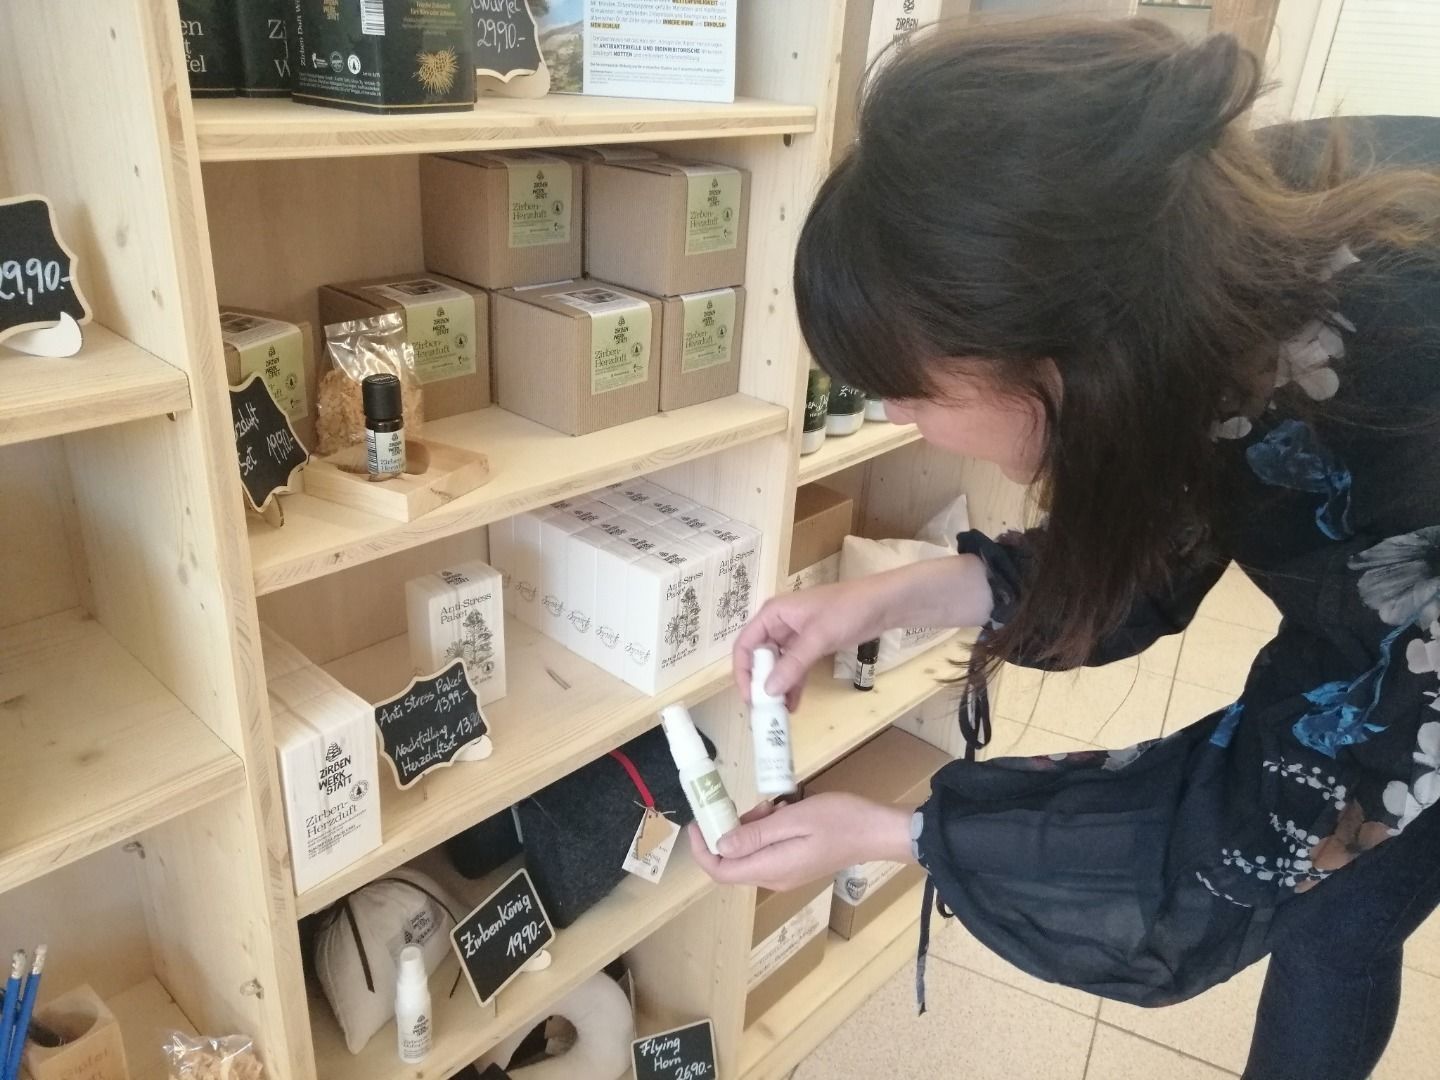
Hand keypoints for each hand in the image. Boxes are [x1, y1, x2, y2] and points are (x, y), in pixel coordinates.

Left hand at [688, 792, 912, 892]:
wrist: (878, 832)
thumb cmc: (839, 820)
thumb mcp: (794, 819)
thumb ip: (755, 834)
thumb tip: (720, 846)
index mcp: (771, 869)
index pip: (721, 871)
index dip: (701, 851)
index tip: (696, 823)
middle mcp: (774, 878)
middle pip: (733, 863)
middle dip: (729, 832)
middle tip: (745, 805)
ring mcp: (786, 874)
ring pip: (750, 853)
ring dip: (750, 827)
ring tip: (771, 806)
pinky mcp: (796, 865)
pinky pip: (766, 850)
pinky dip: (765, 830)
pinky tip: (781, 811)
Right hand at [733, 577, 891, 708]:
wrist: (883, 603)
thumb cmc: (847, 610)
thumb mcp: (818, 637)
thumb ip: (793, 664)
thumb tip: (769, 690)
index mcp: (773, 614)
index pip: (745, 645)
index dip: (743, 671)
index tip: (750, 696)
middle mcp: (779, 624)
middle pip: (759, 657)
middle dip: (761, 682)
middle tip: (765, 709)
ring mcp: (795, 635)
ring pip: (778, 665)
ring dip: (777, 687)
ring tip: (779, 712)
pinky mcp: (811, 645)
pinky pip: (795, 668)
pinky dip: (793, 684)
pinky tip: (794, 704)